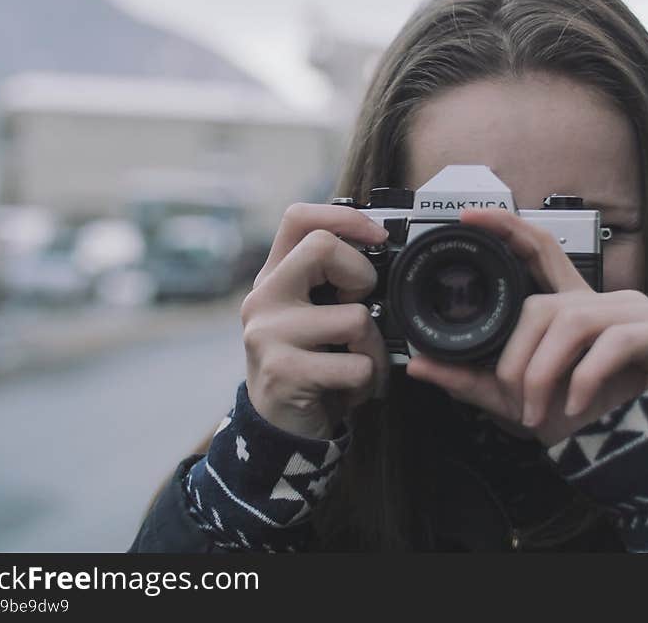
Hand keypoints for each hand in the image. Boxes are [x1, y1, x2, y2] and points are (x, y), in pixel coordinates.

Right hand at [241, 203, 390, 439]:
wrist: (281, 432)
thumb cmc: (311, 365)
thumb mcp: (313, 316)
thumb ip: (333, 281)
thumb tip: (384, 247)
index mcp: (274, 277)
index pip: (299, 217)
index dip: (344, 216)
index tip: (378, 237)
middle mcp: (263, 298)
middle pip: (322, 247)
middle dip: (361, 276)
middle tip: (359, 309)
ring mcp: (268, 335)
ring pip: (354, 316)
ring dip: (373, 346)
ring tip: (358, 363)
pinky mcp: (283, 372)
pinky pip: (356, 365)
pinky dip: (368, 381)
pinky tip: (350, 389)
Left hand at [405, 208, 647, 446]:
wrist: (642, 458)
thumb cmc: (584, 422)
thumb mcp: (518, 401)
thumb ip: (471, 381)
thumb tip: (417, 365)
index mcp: (573, 308)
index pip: (540, 251)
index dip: (507, 227)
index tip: (469, 217)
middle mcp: (606, 301)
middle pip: (543, 304)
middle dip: (518, 358)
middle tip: (516, 400)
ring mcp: (643, 311)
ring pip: (572, 322)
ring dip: (545, 374)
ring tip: (539, 412)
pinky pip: (614, 341)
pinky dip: (585, 378)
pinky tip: (578, 406)